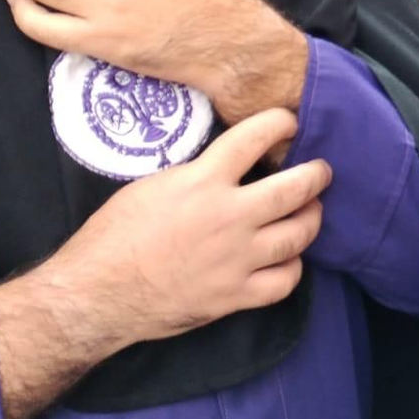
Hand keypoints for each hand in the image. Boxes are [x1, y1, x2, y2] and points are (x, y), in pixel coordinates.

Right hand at [0, 110, 327, 418]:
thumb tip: (226, 170)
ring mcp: (237, 259)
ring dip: (311, 218)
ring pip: (298, 234)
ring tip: (310, 211)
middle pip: (294, 189)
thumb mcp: (153, 187)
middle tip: (321, 171)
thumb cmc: (113, 236)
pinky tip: (288, 259)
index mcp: (203, 182)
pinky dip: (293, 267)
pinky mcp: (235, 296)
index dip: (279, 124)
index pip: (254, 138)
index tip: (290, 122)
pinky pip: (284, 281)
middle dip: (316, 175)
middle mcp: (229, 217)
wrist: (97, 293)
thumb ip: (197, 176)